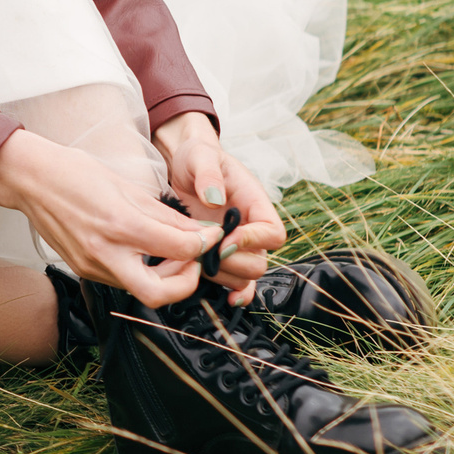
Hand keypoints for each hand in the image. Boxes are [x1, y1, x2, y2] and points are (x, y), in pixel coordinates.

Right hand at [0, 128, 223, 306]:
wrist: (30, 180)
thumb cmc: (73, 174)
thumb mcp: (127, 187)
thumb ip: (165, 216)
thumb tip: (197, 232)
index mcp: (120, 224)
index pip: (179, 248)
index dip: (204, 244)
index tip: (211, 236)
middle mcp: (104, 252)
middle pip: (159, 294)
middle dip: (187, 282)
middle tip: (194, 261)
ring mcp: (91, 266)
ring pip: (141, 290)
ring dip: (165, 278)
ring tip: (171, 254)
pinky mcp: (83, 269)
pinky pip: (122, 280)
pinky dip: (142, 271)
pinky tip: (145, 253)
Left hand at [150, 112, 285, 300]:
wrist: (180, 166)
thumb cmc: (196, 157)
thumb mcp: (200, 156)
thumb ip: (208, 174)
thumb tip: (214, 199)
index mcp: (255, 204)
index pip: (273, 233)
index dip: (253, 241)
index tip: (225, 239)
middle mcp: (251, 229)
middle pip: (259, 262)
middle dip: (232, 262)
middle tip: (205, 252)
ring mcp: (237, 246)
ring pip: (245, 277)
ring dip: (222, 276)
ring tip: (196, 261)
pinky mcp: (220, 257)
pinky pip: (236, 283)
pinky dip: (233, 293)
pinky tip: (224, 298)